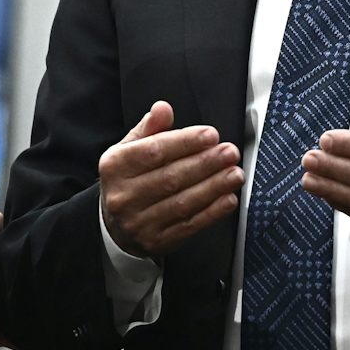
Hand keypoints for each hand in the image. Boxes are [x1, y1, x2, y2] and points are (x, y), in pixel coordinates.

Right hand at [99, 101, 243, 257]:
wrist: (114, 226)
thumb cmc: (128, 180)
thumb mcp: (129, 150)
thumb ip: (149, 128)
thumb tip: (163, 108)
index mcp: (115, 166)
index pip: (153, 151)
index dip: (185, 142)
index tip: (210, 135)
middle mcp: (123, 196)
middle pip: (170, 177)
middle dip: (205, 163)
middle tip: (229, 152)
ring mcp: (139, 222)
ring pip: (182, 203)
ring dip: (214, 187)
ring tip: (235, 173)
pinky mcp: (156, 241)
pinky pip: (189, 226)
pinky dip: (212, 212)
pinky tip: (228, 198)